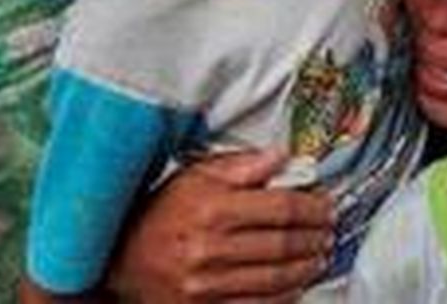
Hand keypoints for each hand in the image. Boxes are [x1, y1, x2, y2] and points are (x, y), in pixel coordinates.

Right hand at [108, 148, 333, 302]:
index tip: (325, 206)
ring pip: (276, 277)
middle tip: (329, 231)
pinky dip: (284, 297)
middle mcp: (209, 248)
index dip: (312, 207)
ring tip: (320, 256)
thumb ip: (241, 166)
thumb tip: (282, 157)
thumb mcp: (194, 176)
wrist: (118, 259)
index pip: (280, 207)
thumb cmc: (160, 213)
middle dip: (315, 237)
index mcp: (211, 208)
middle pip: (283, 244)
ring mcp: (206, 284)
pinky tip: (295, 284)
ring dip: (306, 267)